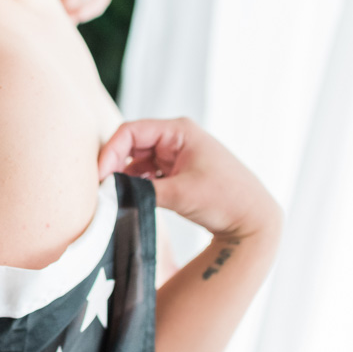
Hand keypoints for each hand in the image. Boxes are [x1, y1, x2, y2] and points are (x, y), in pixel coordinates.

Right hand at [98, 116, 283, 239]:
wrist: (254, 220)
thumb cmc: (225, 200)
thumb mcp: (179, 194)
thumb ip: (141, 191)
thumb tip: (111, 192)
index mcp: (179, 131)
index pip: (131, 132)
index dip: (110, 152)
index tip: (98, 176)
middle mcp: (177, 138)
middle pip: (131, 144)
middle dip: (115, 164)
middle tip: (101, 188)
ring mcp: (178, 155)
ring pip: (138, 160)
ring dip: (125, 176)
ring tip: (115, 195)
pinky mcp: (178, 172)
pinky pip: (148, 173)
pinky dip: (137, 184)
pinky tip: (131, 197)